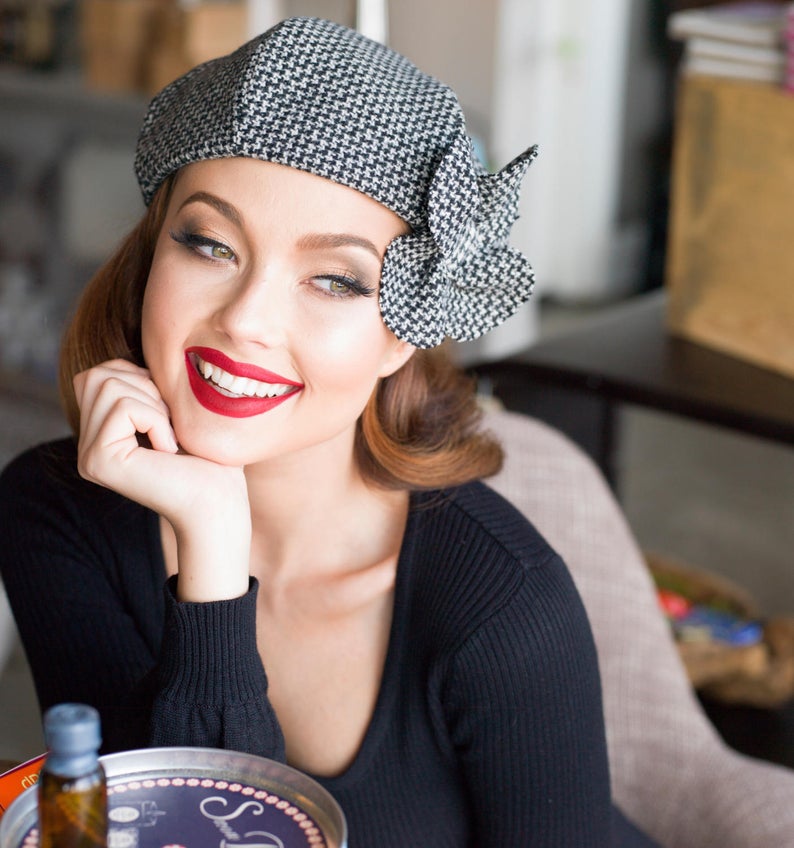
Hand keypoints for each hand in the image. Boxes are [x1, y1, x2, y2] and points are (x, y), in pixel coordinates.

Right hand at [74, 359, 250, 599]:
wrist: (221, 501)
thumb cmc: (210, 458)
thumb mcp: (174, 409)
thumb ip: (144, 386)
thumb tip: (134, 347)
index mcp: (101, 435)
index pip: (100, 374)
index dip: (141, 380)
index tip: (169, 415)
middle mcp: (86, 447)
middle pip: (98, 375)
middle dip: (145, 388)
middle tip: (169, 426)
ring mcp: (87, 457)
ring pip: (108, 386)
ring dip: (153, 404)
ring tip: (169, 438)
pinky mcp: (98, 462)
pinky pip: (123, 408)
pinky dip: (156, 420)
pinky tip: (168, 450)